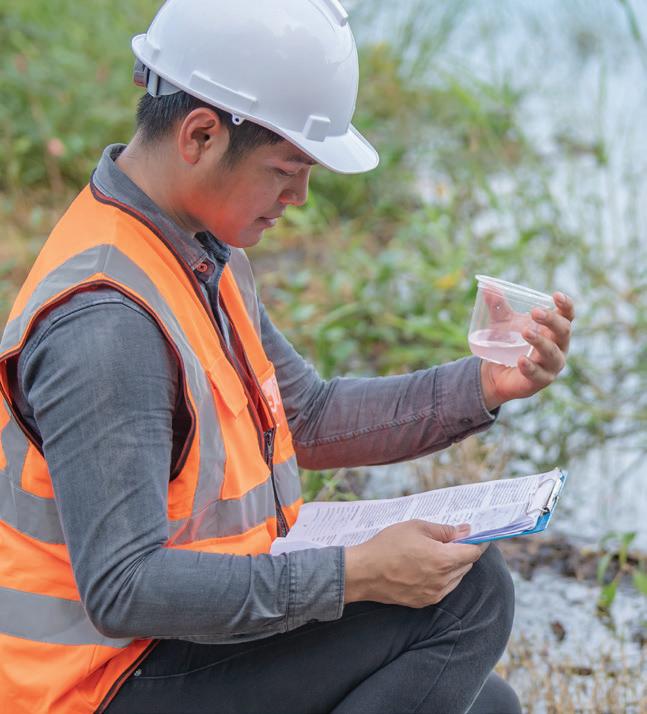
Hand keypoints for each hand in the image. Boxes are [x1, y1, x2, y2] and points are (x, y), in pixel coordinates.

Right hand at [344, 520, 486, 607]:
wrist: (364, 572)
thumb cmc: (388, 545)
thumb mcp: (416, 528)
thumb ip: (444, 530)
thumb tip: (464, 531)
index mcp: (443, 560)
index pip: (473, 552)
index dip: (478, 543)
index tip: (480, 536)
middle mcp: (442, 580)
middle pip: (466, 565)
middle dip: (463, 552)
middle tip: (451, 539)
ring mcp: (434, 594)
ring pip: (456, 578)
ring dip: (453, 566)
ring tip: (435, 553)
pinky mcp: (424, 602)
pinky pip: (443, 588)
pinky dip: (442, 577)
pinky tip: (426, 567)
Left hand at [480, 291, 574, 409]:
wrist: (496, 373)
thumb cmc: (509, 344)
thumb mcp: (503, 323)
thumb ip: (498, 306)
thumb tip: (487, 286)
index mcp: (554, 330)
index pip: (567, 316)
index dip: (566, 305)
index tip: (555, 295)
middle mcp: (559, 347)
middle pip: (563, 331)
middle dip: (551, 321)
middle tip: (535, 312)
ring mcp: (552, 365)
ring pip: (553, 353)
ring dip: (541, 342)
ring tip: (526, 332)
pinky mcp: (541, 381)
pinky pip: (539, 375)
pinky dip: (530, 367)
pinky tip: (522, 360)